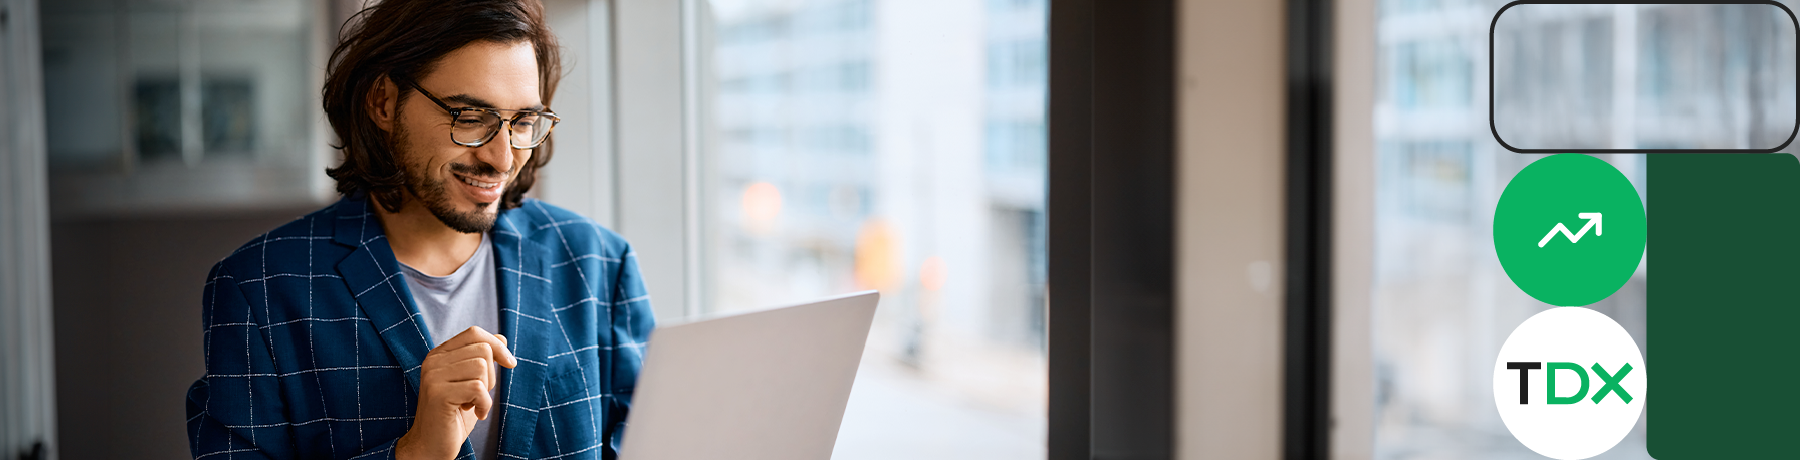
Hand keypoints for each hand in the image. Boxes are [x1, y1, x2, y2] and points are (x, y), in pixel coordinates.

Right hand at [396, 326, 517, 459]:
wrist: (432, 446)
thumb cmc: (454, 415)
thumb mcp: (472, 383)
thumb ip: (482, 359)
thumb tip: (502, 337)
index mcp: (439, 354)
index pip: (474, 333)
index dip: (497, 345)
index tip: (510, 363)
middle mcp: (433, 361)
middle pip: (482, 350)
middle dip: (491, 375)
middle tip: (478, 395)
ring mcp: (433, 376)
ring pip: (482, 366)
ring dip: (486, 390)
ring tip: (472, 404)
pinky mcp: (438, 393)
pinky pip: (478, 388)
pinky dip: (484, 404)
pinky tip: (474, 413)